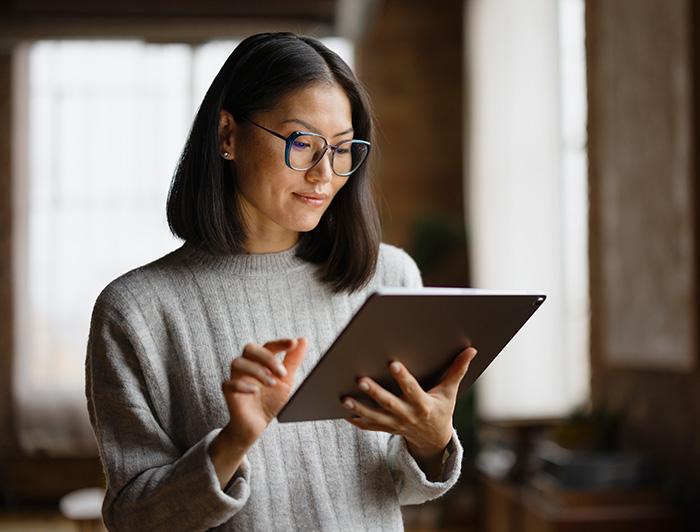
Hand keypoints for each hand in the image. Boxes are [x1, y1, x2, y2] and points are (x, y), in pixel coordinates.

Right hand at [220, 337, 306, 446]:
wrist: (256, 425)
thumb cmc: (270, 400)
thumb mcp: (286, 381)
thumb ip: (293, 361)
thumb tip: (303, 340)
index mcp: (261, 361)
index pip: (268, 346)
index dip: (279, 343)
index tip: (292, 343)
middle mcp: (247, 366)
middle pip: (250, 349)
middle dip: (267, 358)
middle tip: (282, 373)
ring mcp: (236, 378)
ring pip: (237, 363)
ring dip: (257, 371)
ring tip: (272, 384)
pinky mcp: (229, 393)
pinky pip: (228, 384)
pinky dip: (242, 385)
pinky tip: (255, 391)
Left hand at [341, 346, 476, 470]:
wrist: (434, 439)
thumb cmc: (441, 409)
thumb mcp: (450, 391)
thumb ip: (457, 370)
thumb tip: (472, 349)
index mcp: (423, 404)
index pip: (412, 389)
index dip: (403, 378)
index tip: (393, 364)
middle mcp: (408, 415)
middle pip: (389, 404)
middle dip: (374, 392)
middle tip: (360, 380)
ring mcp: (396, 424)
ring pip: (375, 417)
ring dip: (359, 408)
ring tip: (344, 399)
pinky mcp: (387, 428)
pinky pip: (370, 426)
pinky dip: (357, 421)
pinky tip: (344, 412)